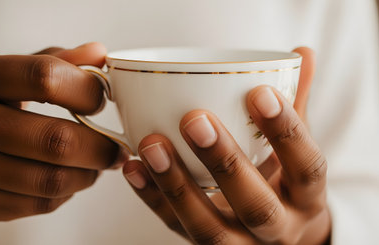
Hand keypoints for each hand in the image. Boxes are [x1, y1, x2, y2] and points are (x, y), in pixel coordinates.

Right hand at [0, 42, 126, 226]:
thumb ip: (51, 62)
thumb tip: (99, 53)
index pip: (44, 77)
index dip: (87, 90)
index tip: (102, 100)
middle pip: (56, 140)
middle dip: (100, 148)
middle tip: (114, 148)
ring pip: (51, 180)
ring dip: (88, 175)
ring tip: (95, 165)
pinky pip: (37, 205)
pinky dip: (64, 194)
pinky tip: (67, 181)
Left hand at [123, 48, 330, 243]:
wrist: (282, 238)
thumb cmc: (285, 183)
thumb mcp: (298, 150)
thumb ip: (296, 104)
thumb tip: (302, 54)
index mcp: (306, 198)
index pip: (306, 167)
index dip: (287, 132)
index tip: (259, 92)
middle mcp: (277, 229)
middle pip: (256, 206)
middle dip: (225, 162)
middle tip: (194, 119)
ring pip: (209, 228)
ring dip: (177, 185)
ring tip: (152, 143)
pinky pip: (175, 228)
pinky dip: (152, 198)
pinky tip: (133, 167)